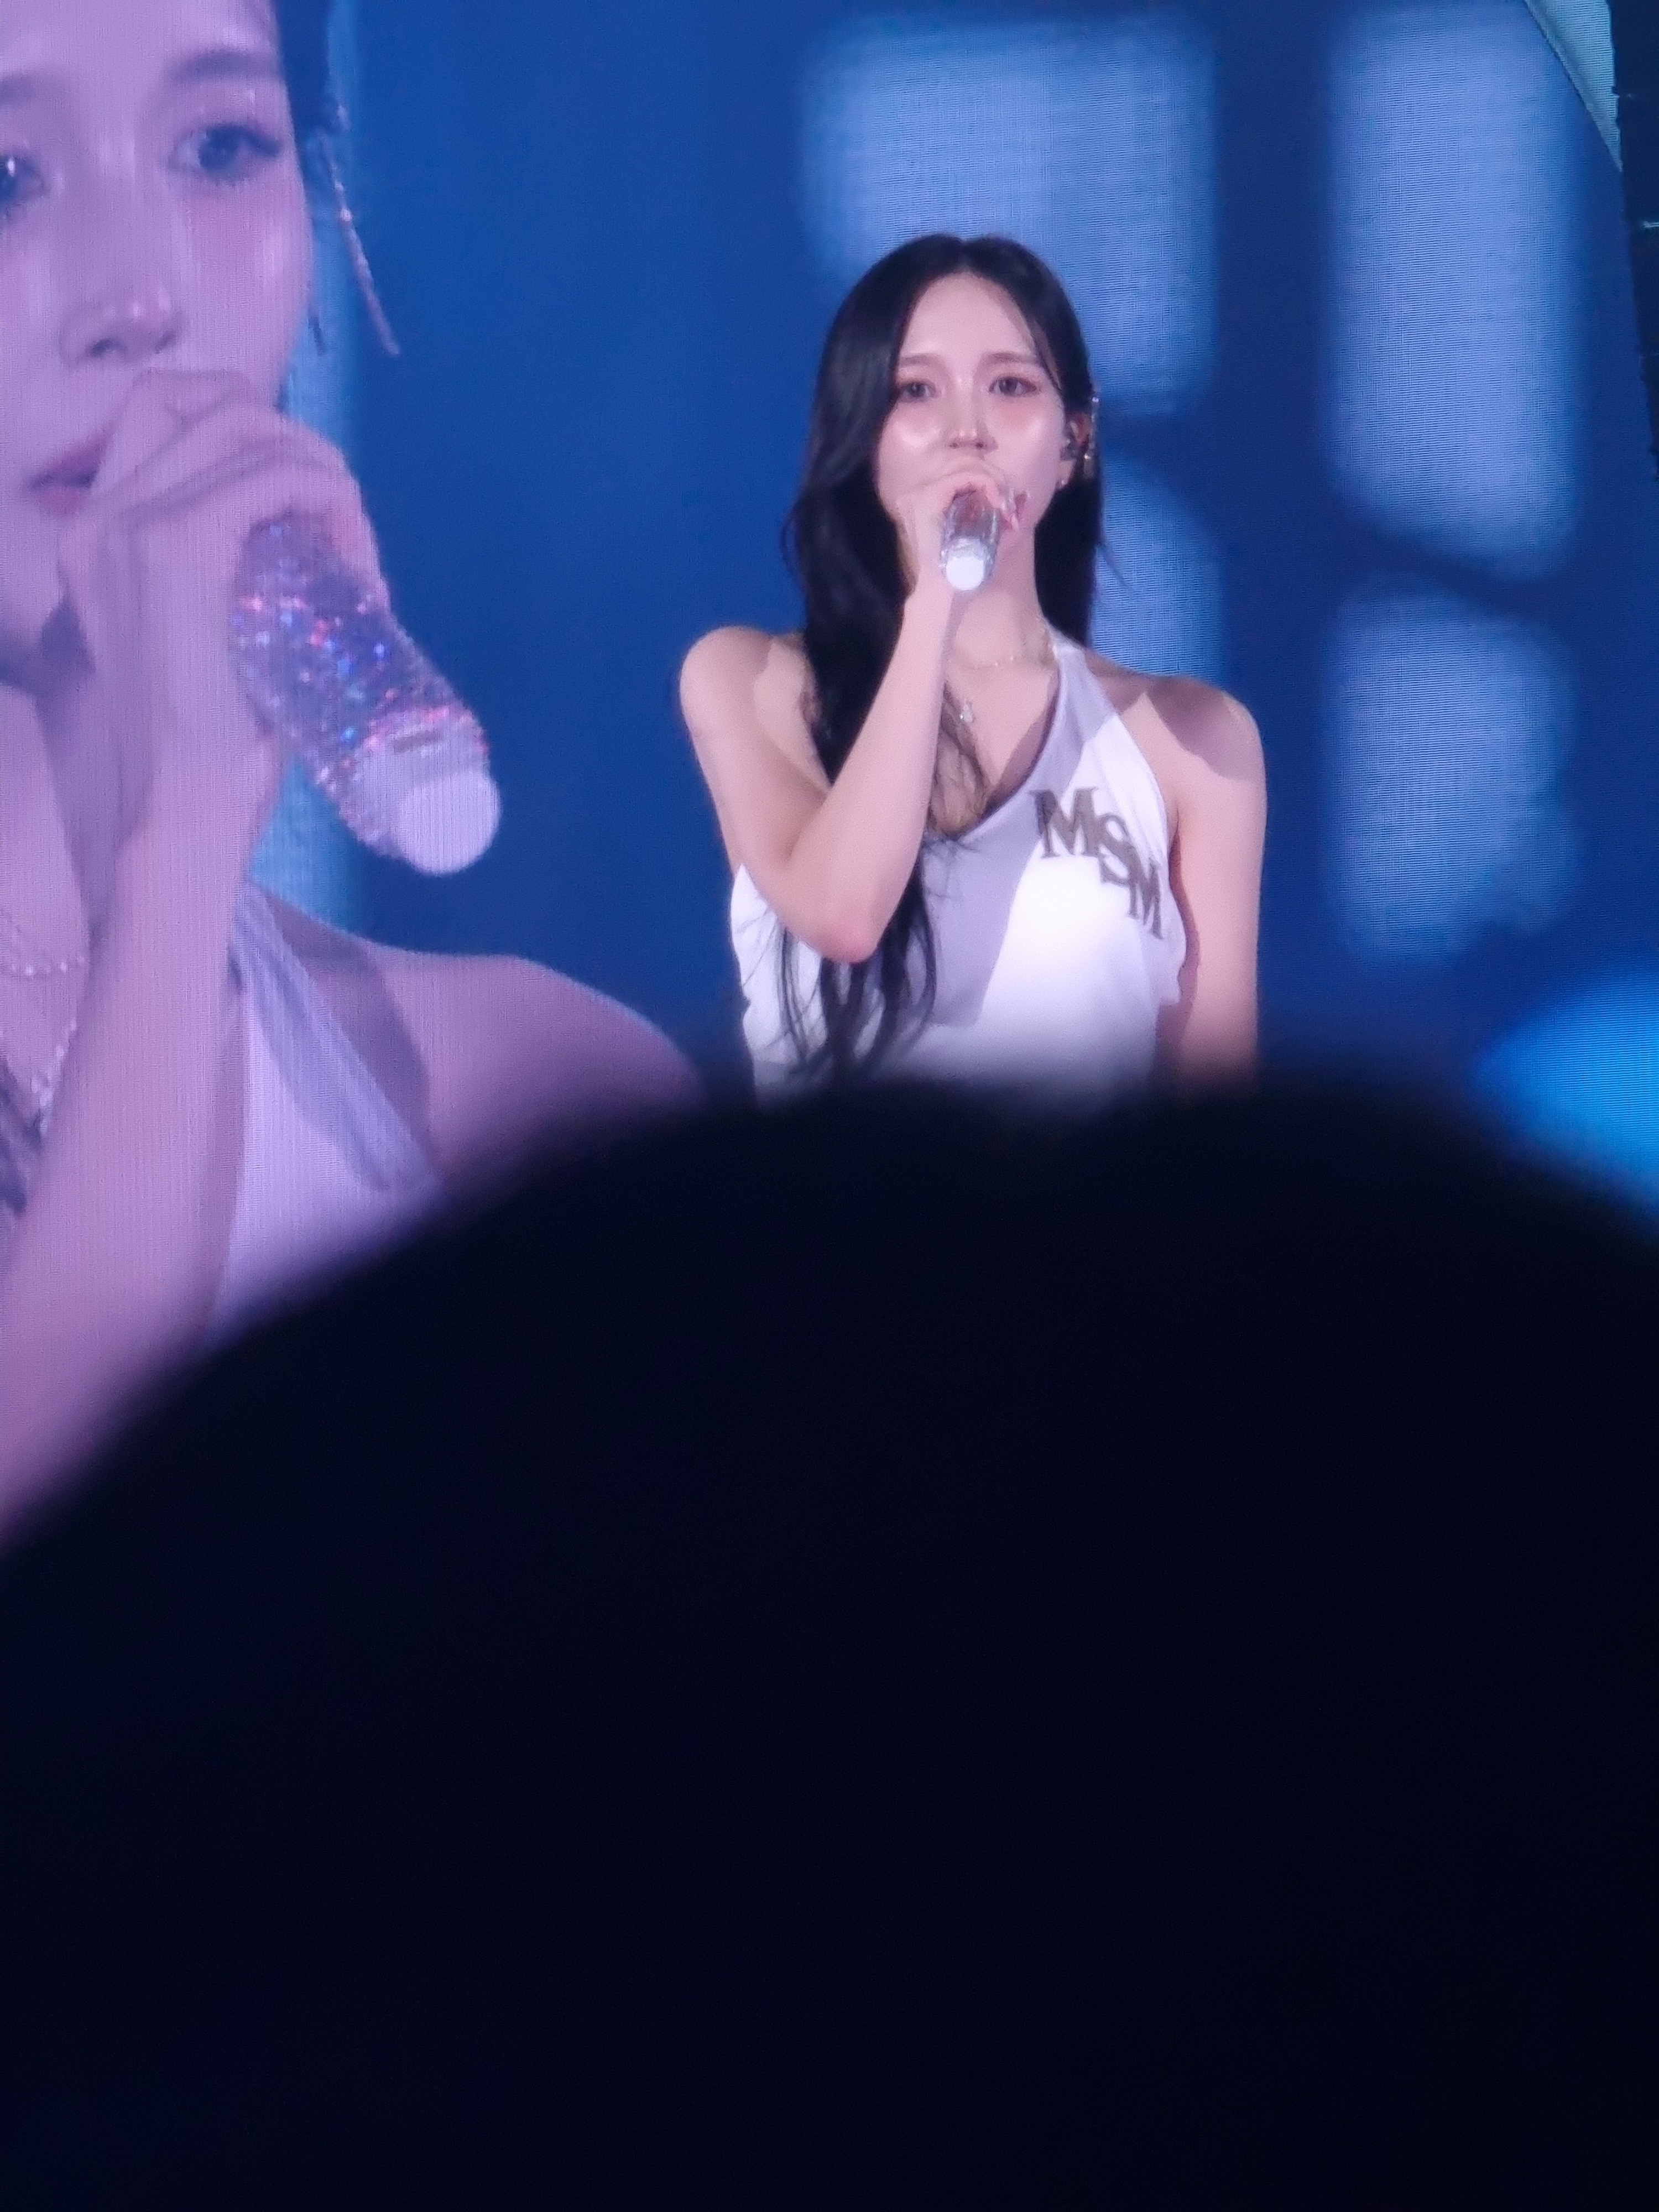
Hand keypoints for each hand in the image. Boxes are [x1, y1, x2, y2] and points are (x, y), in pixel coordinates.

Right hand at [53, 369, 386, 891]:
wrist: (186, 801)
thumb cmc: (209, 736)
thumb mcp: (205, 630)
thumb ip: (226, 574)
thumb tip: (306, 538)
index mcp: (93, 530)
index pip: (161, 409)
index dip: (246, 423)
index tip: (302, 484)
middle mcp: (98, 516)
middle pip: (204, 402)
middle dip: (288, 438)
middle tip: (339, 509)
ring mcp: (130, 527)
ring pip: (243, 432)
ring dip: (316, 469)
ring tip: (352, 539)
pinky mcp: (178, 548)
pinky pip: (269, 479)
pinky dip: (324, 495)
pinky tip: (350, 545)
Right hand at [889, 459, 1020, 607]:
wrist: (947, 595)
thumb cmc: (966, 574)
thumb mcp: (993, 541)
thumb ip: (1007, 519)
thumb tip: (1026, 495)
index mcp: (931, 501)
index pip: (963, 471)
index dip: (991, 479)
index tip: (1007, 507)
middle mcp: (921, 493)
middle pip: (966, 462)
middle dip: (996, 479)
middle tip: (1009, 505)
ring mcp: (921, 495)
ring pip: (967, 465)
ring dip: (994, 481)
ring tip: (1004, 505)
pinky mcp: (927, 499)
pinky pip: (964, 476)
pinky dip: (987, 484)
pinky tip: (997, 503)